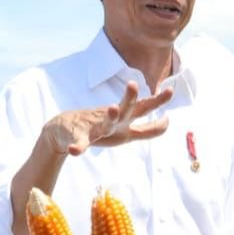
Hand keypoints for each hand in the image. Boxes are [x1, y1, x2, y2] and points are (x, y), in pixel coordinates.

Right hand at [42, 80, 173, 156]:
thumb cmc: (100, 129)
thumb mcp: (127, 132)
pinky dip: (78, 147)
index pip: (144, 109)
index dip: (157, 102)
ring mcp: (95, 128)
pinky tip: (75, 150)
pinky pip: (80, 144)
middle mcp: (112, 121)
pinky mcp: (78, 138)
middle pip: (125, 109)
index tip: (170, 91)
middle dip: (131, 97)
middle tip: (133, 84)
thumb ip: (147, 130)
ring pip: (105, 122)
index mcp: (124, 120)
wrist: (64, 129)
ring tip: (113, 108)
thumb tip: (167, 123)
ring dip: (110, 116)